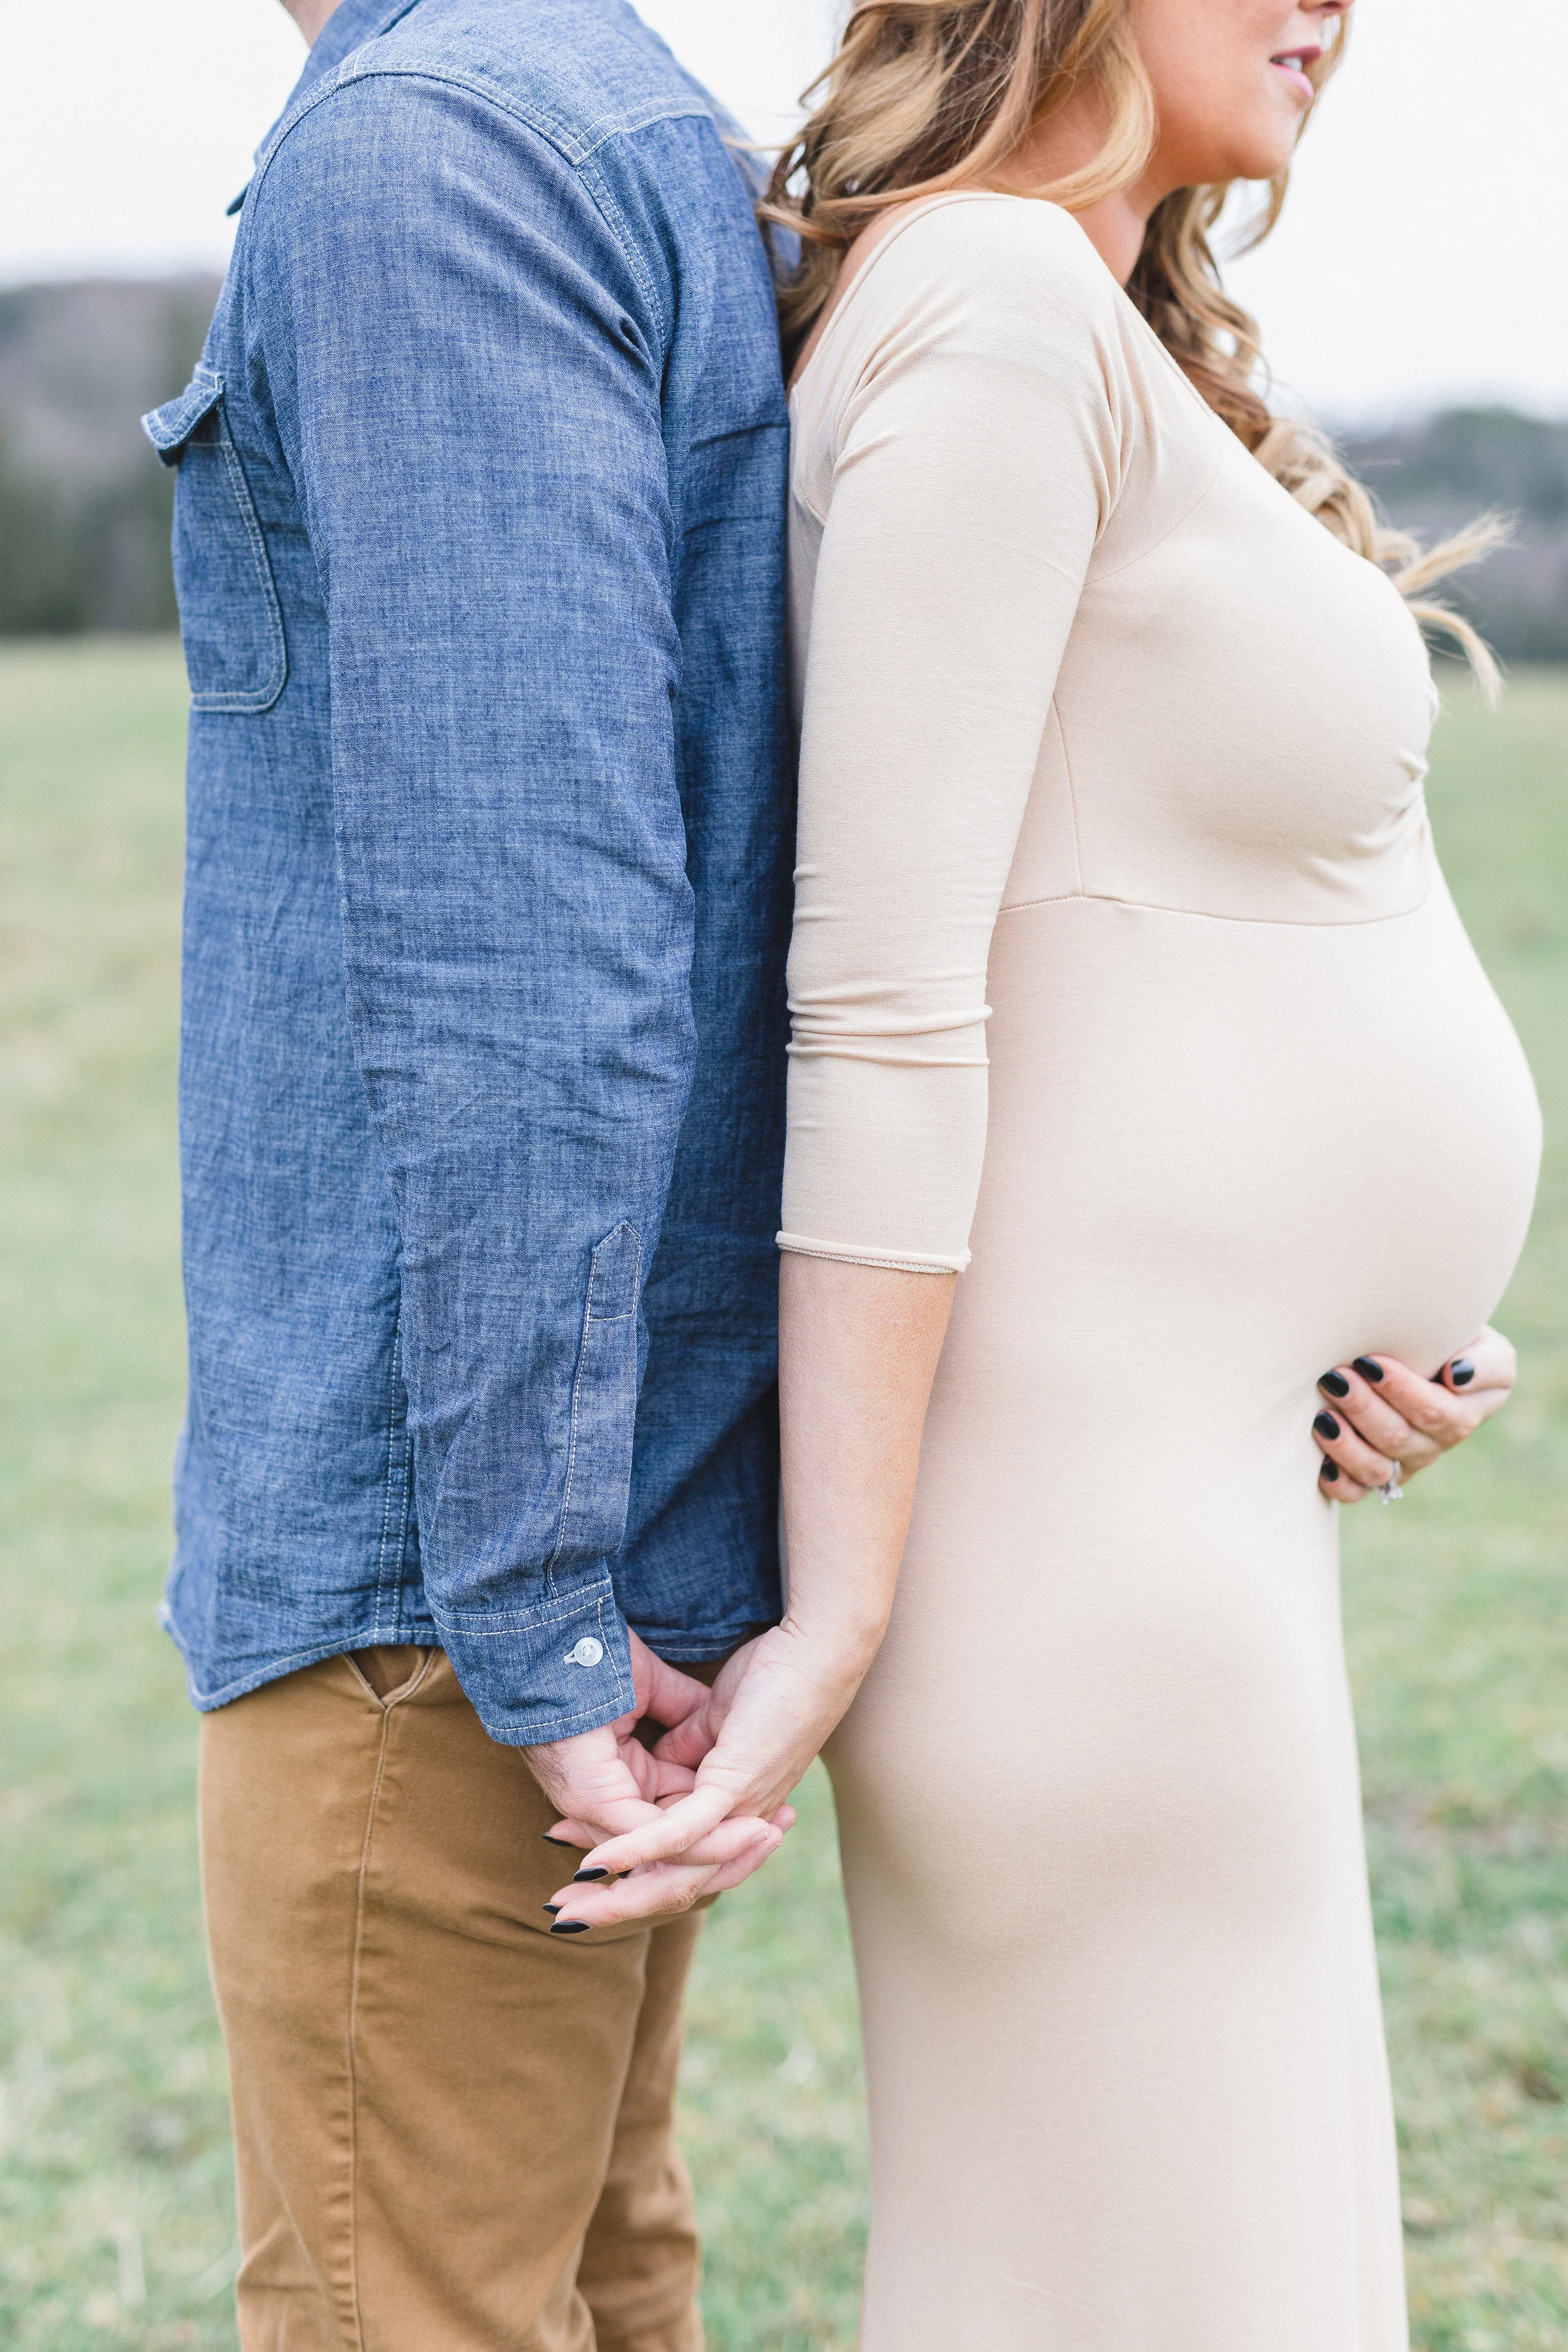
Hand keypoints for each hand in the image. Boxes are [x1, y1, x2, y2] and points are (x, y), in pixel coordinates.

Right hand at [544, 1617, 871, 1931]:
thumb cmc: (768, 1677)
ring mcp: (733, 1811)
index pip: (668, 1859)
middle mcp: (729, 1823)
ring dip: (616, 1892)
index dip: (622, 1873)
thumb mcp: (709, 1720)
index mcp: (720, 1807)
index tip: (573, 1878)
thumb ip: (682, 1747)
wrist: (813, 1651)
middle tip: (562, 1914)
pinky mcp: (734, 1788)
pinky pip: (681, 1831)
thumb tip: (660, 1763)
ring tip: (570, 1904)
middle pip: (666, 1883)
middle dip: (610, 1903)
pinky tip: (599, 1863)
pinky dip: (638, 1850)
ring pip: (670, 1873)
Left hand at [1312, 1325, 1516, 1503]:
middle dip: (1364, 1409)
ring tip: (1323, 1416)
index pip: (1435, 1412)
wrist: (1427, 1355)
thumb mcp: (1489, 1349)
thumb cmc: (1457, 1346)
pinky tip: (1321, 1464)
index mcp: (1464, 1416)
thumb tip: (1457, 1376)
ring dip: (1346, 1445)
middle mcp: (1433, 1445)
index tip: (1370, 1362)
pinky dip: (1338, 1482)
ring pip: (1375, 1469)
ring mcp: (1401, 1463)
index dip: (1401, 1391)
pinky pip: (1356, 1491)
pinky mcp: (1373, 1475)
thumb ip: (1486, 1364)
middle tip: (1336, 1378)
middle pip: (1398, 1439)